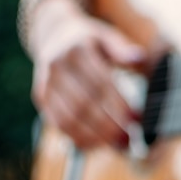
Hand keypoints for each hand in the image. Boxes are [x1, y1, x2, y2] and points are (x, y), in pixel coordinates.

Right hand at [31, 2, 150, 148]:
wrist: (53, 34)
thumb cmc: (89, 40)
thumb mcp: (106, 37)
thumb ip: (122, 49)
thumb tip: (139, 58)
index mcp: (76, 51)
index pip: (100, 84)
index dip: (119, 104)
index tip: (137, 119)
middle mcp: (56, 67)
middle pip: (84, 104)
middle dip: (109, 125)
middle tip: (129, 138)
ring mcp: (45, 84)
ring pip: (69, 118)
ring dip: (94, 136)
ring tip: (117, 144)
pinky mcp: (41, 97)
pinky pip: (58, 124)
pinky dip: (78, 138)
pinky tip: (98, 145)